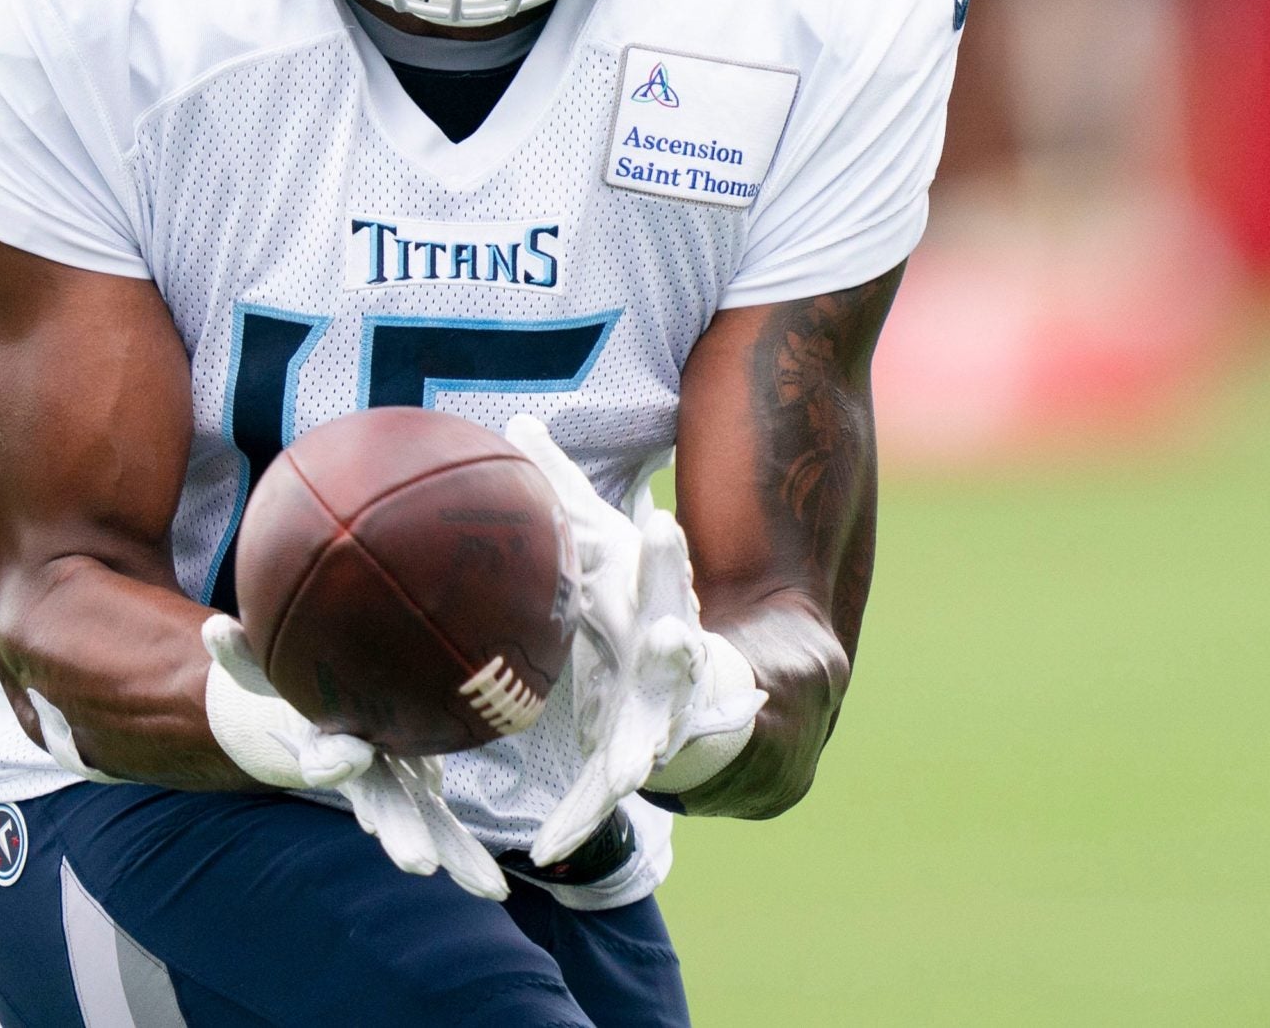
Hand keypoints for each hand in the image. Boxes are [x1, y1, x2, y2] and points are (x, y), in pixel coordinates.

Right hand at [202, 614, 506, 899]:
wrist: (309, 718)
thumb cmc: (289, 689)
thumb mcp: (261, 672)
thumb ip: (239, 656)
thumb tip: (212, 631)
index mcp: (324, 743)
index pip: (327, 752)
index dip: (334, 758)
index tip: (346, 763)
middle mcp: (360, 773)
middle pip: (381, 803)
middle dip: (400, 831)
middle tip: (417, 863)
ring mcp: (389, 786)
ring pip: (423, 822)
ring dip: (452, 854)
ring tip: (486, 888)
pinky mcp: (414, 789)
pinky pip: (443, 821)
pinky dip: (465, 854)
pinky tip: (494, 888)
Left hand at [504, 415, 766, 865]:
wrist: (751, 692)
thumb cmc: (648, 608)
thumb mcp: (607, 550)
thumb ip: (566, 492)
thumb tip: (518, 422)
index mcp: (670, 609)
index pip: (674, 573)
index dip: (669, 553)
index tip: (662, 522)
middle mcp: (683, 670)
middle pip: (679, 663)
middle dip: (673, 657)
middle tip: (665, 642)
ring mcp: (677, 724)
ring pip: (652, 744)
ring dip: (629, 761)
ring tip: (621, 772)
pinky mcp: (645, 772)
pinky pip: (606, 799)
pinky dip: (580, 821)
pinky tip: (547, 848)